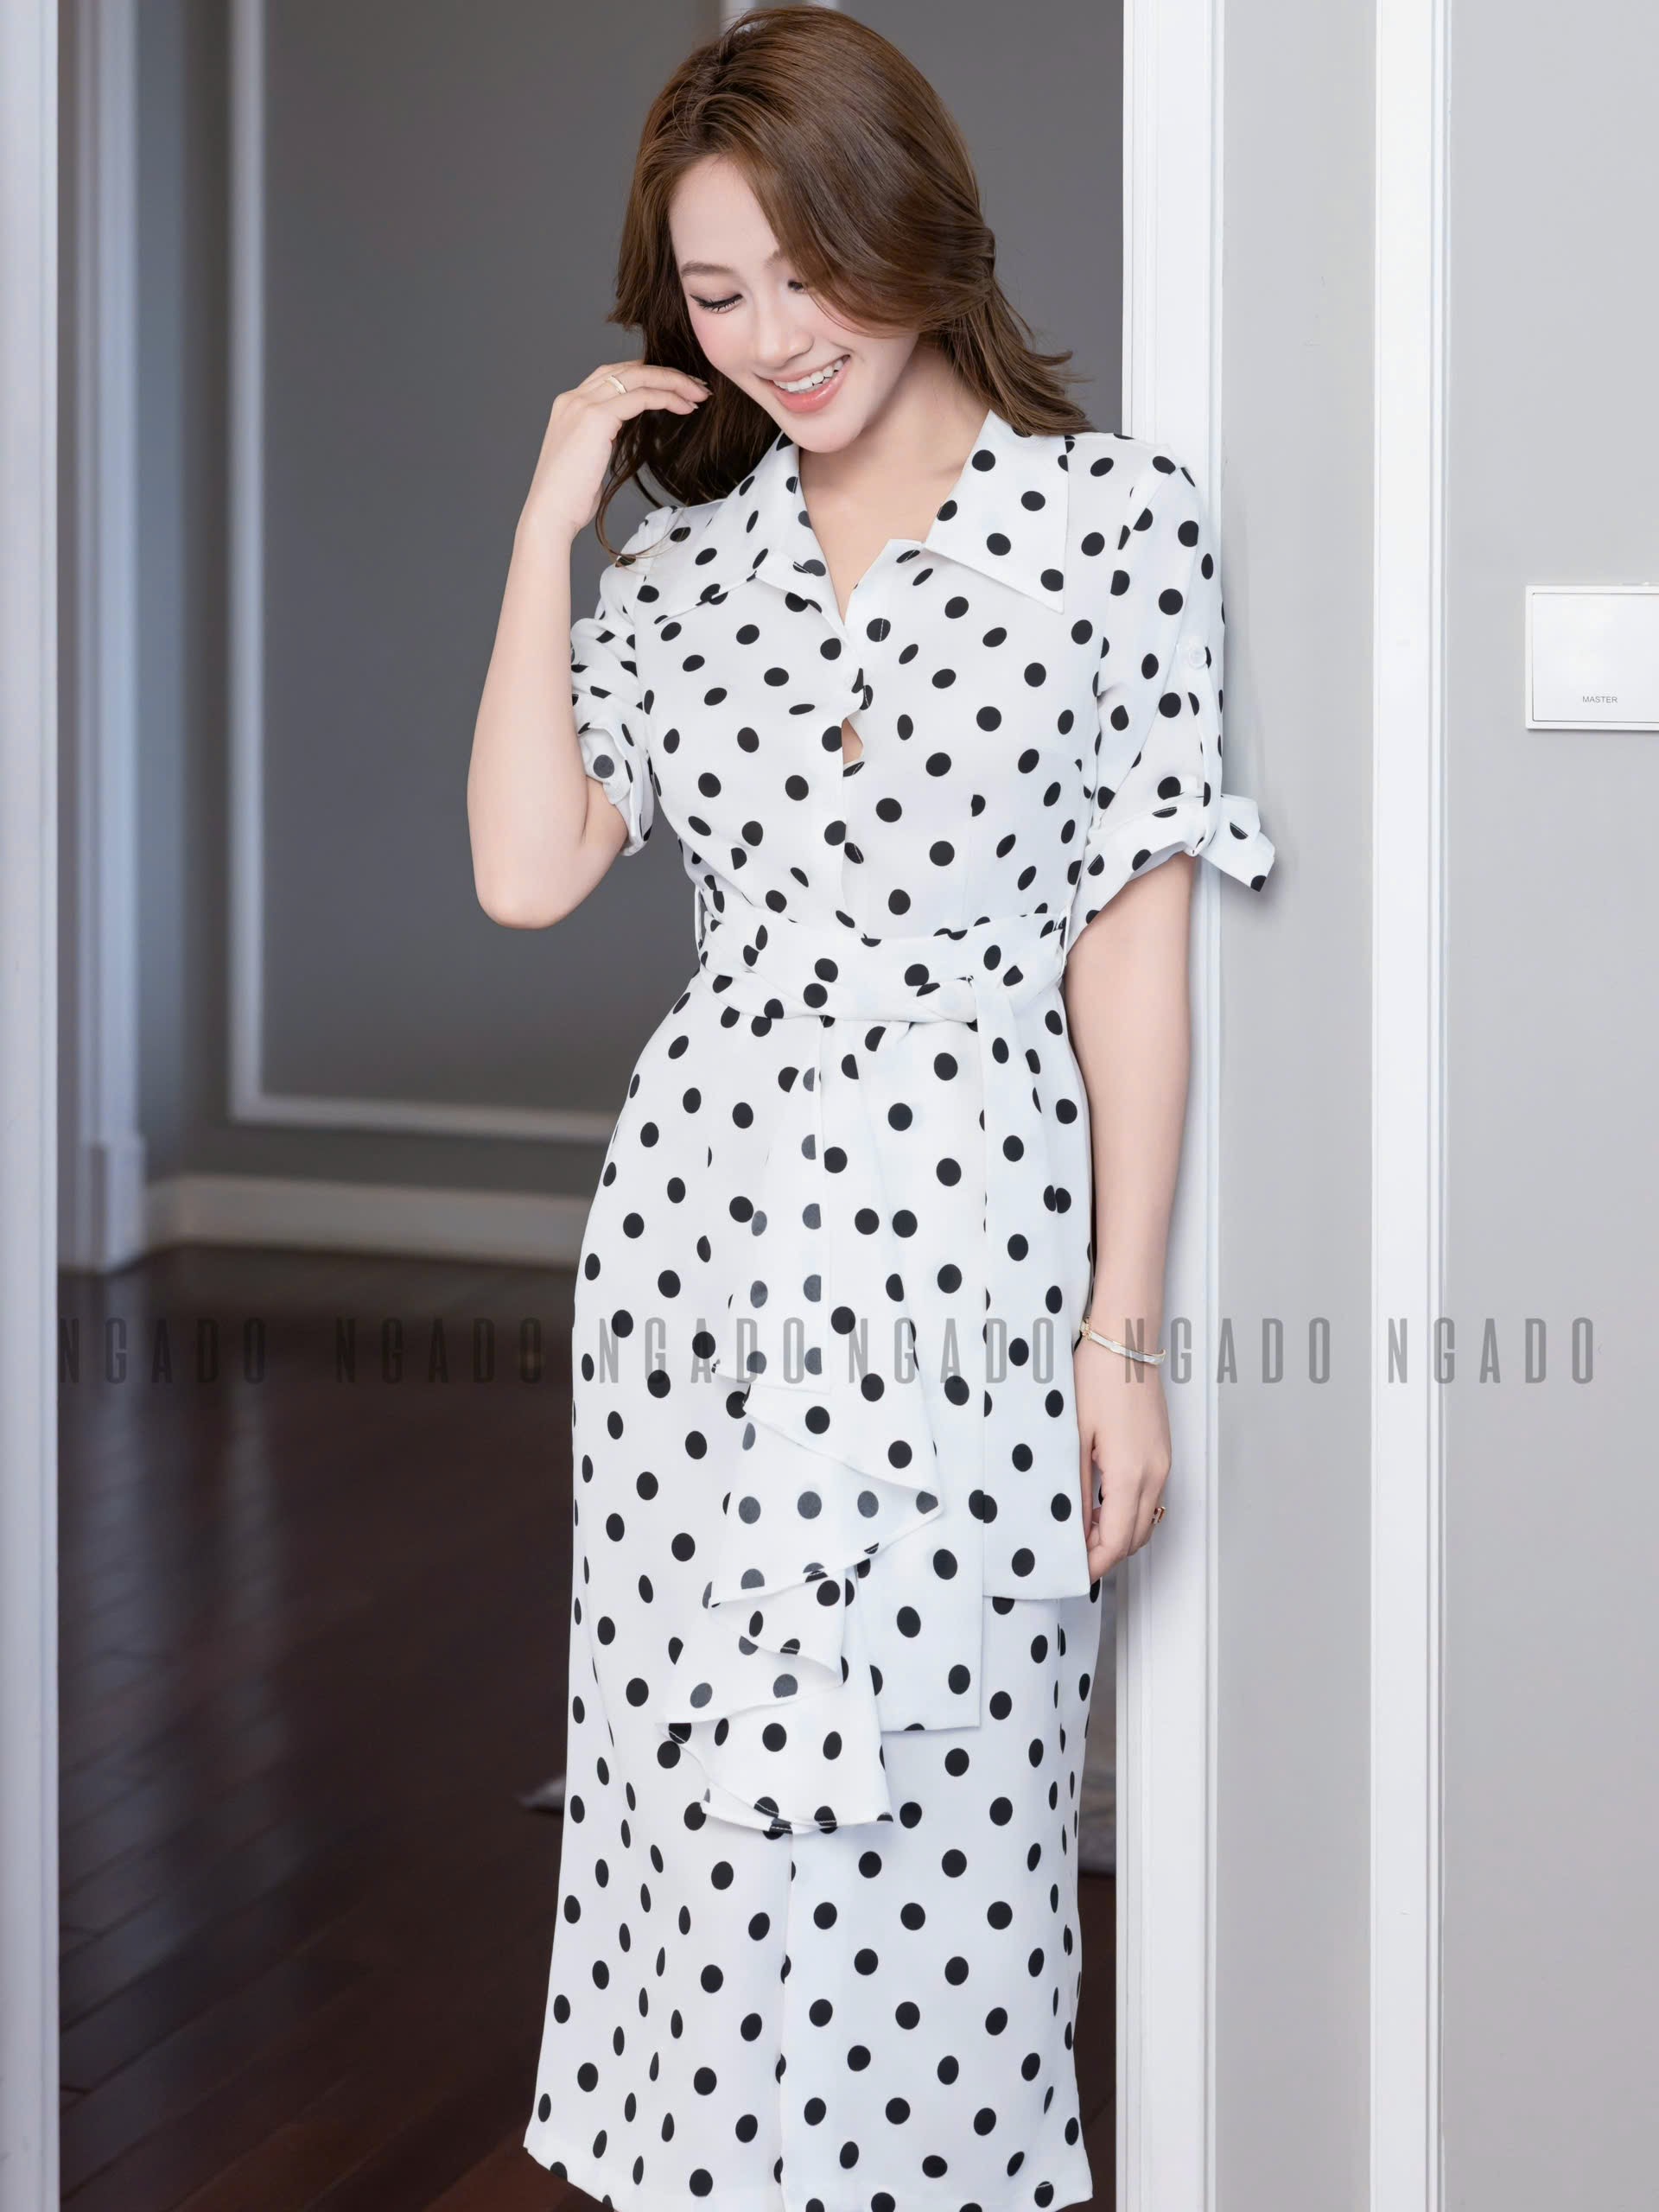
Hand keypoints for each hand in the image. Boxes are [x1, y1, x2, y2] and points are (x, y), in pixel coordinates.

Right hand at [519, 359, 710, 548]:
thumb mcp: (588, 458)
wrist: (550, 513)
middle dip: (666, 372)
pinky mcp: (595, 418)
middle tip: (696, 384)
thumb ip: (604, 437)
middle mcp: (574, 397)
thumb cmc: (570, 498)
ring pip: (637, 377)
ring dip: (672, 381)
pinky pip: (640, 397)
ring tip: (698, 392)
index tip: (675, 386)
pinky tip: (685, 406)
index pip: (614, 374)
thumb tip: (625, 433)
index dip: (647, 375)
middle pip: (627, 368)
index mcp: (570, 404)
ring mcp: (582, 404)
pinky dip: (666, 397)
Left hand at [1075, 1337, 1172, 1577]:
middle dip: (1105, 1553)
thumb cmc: (1096, 1379)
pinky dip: (1127, 1511)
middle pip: (1136, 1538)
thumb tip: (1070, 1527)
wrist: (1125, 1342)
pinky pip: (1149, 1498)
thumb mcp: (1074, 1438)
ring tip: (1080, 1527)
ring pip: (1145, 1520)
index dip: (1095, 1563)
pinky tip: (1099, 1502)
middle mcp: (1155, 1474)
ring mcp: (1163, 1464)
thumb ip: (1075, 1488)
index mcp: (1131, 1474)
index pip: (1117, 1541)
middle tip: (1070, 1552)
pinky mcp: (1162, 1454)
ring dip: (1117, 1532)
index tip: (1072, 1571)